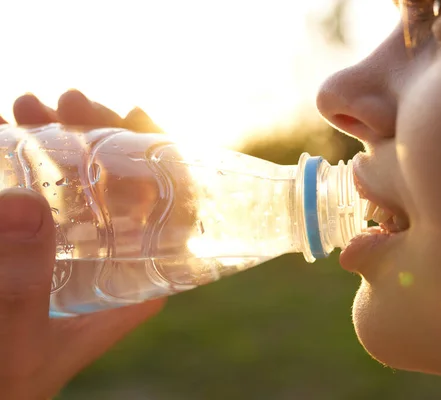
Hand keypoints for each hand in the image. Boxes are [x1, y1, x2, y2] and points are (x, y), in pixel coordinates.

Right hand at [0, 91, 164, 398]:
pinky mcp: (46, 245)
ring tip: (27, 107)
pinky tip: (5, 131)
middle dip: (101, 134)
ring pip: (86, 180)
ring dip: (60, 137)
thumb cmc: (9, 385)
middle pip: (128, 184)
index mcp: (140, 280)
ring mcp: (82, 247)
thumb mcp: (20, 342)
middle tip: (67, 101)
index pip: (175, 210)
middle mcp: (121, 257)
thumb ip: (22, 286)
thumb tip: (23, 205)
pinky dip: (28, 158)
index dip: (163, 156)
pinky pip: (47, 192)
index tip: (133, 114)